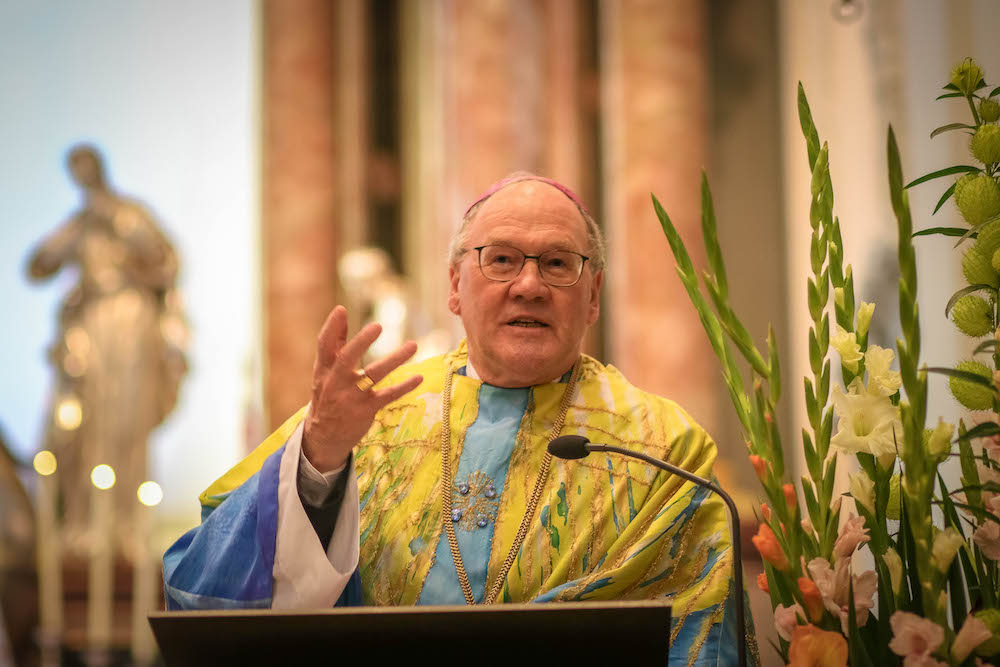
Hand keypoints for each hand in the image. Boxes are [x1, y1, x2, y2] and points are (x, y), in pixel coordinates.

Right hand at [302, 305, 422, 471]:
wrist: (323, 437)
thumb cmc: (328, 395)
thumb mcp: (325, 371)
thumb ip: (335, 343)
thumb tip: (341, 311)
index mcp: (323, 369)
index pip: (324, 345)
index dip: (331, 327)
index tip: (341, 310)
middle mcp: (335, 381)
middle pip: (346, 359)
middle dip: (362, 342)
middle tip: (378, 326)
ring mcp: (351, 397)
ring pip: (373, 375)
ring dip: (394, 359)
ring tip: (413, 345)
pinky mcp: (365, 410)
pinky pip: (388, 396)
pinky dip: (404, 387)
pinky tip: (419, 378)